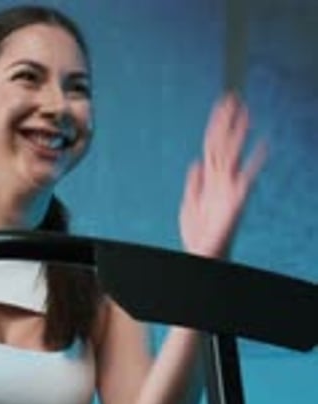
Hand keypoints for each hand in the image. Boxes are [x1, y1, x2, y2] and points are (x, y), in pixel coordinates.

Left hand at [179, 93, 266, 256]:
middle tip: (233, 97)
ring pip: (232, 154)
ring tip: (246, 112)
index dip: (216, 124)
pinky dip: (256, 160)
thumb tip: (196, 162)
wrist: (202, 255)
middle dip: (227, 121)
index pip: (212, 145)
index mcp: (209, 179)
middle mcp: (220, 180)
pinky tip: (265, 144)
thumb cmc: (198, 235)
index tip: (222, 103)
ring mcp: (228, 188)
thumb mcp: (189, 206)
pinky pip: (247, 176)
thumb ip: (193, 184)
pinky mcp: (235, 200)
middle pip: (222, 144)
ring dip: (239, 133)